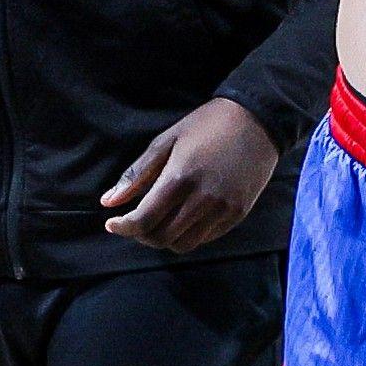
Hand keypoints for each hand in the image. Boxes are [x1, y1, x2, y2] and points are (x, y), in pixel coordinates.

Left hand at [104, 98, 280, 252]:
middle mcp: (202, 199)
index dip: (123, 227)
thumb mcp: (166, 141)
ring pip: (184, 244)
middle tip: (138, 221)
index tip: (112, 224)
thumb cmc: (207, 125)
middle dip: (142, 235)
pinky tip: (186, 216)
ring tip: (161, 220)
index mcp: (180, 178)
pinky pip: (206, 238)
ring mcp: (223, 209)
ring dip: (166, 238)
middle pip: (162, 238)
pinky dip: (189, 234)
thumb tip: (107, 202)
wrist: (258, 120)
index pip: (144, 221)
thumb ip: (136, 174)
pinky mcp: (238, 213)